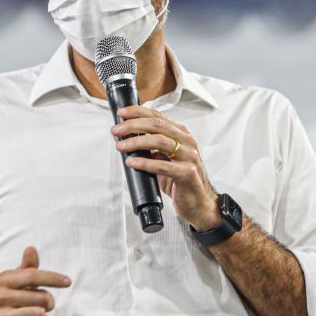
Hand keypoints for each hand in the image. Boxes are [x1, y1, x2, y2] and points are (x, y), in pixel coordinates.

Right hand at [0, 247, 70, 315]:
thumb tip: (31, 249)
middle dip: (49, 301)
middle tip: (44, 304)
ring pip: (39, 315)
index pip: (33, 276)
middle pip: (41, 297)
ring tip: (35, 315)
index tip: (68, 282)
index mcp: (3, 280)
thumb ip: (28, 266)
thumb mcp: (18, 280)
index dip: (53, 278)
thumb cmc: (12, 297)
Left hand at [112, 106, 221, 231]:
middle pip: (157, 124)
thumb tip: (125, 137)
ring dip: (136, 141)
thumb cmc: (180, 180)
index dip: (138, 112)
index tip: (121, 113)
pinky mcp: (188, 173)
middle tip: (116, 130)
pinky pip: (162, 165)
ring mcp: (189, 156)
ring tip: (120, 146)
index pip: (158, 116)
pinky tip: (132, 162)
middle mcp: (187, 141)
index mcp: (181, 134)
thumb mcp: (164, 159)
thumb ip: (150, 147)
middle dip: (133, 125)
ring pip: (160, 141)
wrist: (199, 203)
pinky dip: (144, 163)